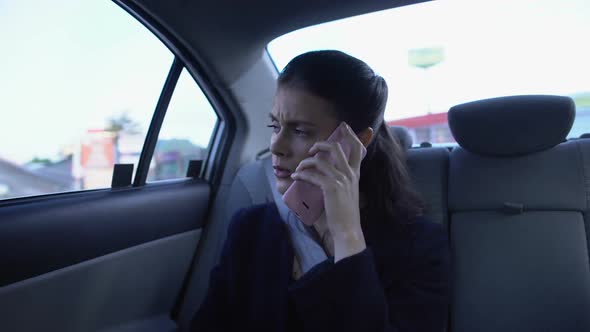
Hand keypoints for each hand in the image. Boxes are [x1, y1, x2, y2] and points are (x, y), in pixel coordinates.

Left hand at [291, 123, 366, 261]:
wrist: (348, 229)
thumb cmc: (345, 213)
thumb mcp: (348, 193)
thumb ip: (341, 181)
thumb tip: (326, 173)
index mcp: (355, 174)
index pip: (357, 149)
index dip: (351, 135)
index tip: (344, 127)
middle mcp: (350, 174)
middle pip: (336, 148)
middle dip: (321, 144)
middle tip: (312, 150)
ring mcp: (341, 179)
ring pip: (320, 160)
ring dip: (306, 162)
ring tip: (299, 168)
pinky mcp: (331, 187)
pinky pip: (312, 175)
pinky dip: (302, 174)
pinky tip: (296, 177)